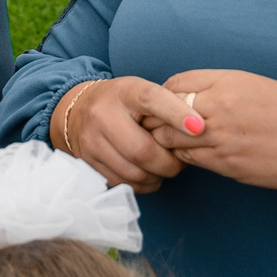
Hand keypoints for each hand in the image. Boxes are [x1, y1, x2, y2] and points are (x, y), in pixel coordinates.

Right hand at [52, 77, 190, 192]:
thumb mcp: (140, 91)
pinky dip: (143, 184)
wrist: (76, 111)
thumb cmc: (121, 102)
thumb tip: (199, 127)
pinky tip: (148, 174)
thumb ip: (166, 105)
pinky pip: (123, 184)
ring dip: (157, 175)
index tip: (199, 127)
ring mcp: (92, 141)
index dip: (177, 114)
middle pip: (142, 150)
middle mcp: (103, 115)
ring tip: (164, 167)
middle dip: (169, 162)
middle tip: (180, 161)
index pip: (152, 99)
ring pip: (134, 172)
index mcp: (124, 92)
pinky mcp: (88, 163)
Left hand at [155, 69, 276, 210]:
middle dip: (158, 122)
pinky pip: (192, 161)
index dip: (164, 97)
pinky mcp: (229, 165)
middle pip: (164, 114)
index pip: (173, 85)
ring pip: (172, 141)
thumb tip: (185, 98)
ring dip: (169, 143)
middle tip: (162, 129)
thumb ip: (218, 88)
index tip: (167, 106)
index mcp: (228, 82)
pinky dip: (188, 159)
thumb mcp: (255, 85)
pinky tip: (199, 156)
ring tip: (177, 144)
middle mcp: (221, 106)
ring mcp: (223, 138)